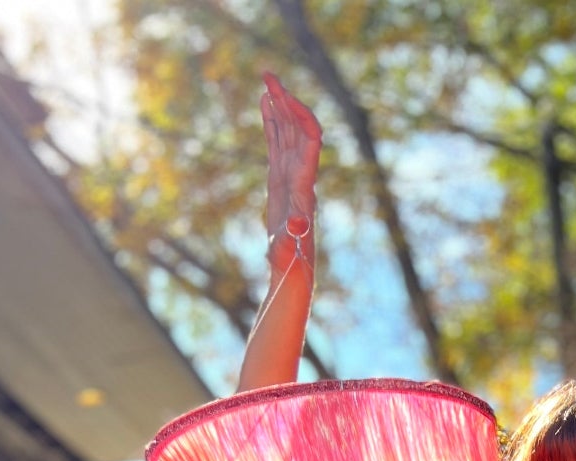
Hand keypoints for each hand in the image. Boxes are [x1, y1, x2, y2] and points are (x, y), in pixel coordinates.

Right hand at [260, 72, 321, 278]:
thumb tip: (298, 224)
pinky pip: (277, 144)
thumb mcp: (289, 251)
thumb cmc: (290, 262)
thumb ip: (293, 236)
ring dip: (279, 106)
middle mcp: (301, 175)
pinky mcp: (280, 180)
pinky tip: (264, 105)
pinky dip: (272, 123)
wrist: (292, 270)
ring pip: (288, 132)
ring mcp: (290, 176)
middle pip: (298, 128)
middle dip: (286, 100)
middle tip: (267, 74)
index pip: (310, 139)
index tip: (282, 95)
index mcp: (305, 185)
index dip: (300, 115)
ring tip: (266, 82)